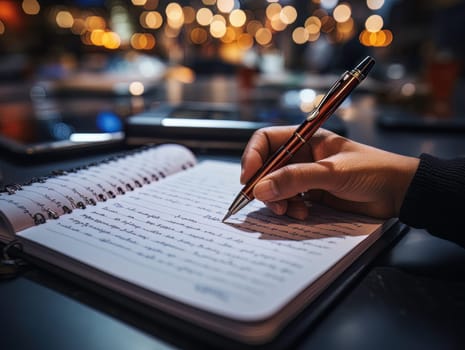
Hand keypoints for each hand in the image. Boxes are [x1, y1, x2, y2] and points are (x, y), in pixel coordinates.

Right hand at [240, 126, 419, 219]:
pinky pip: (290, 201)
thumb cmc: (372, 171)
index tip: (248, 178)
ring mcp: (306, 176)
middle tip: (268, 202)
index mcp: (306, 139)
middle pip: (268, 167)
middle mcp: (302, 156)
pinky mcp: (312, 194)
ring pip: (276, 187)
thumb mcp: (332, 173)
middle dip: (265, 185)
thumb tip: (260, 188)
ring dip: (279, 201)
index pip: (267, 140)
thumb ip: (296, 179)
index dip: (253, 156)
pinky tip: (304, 214)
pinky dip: (291, 209)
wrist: (399, 193)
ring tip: (292, 211)